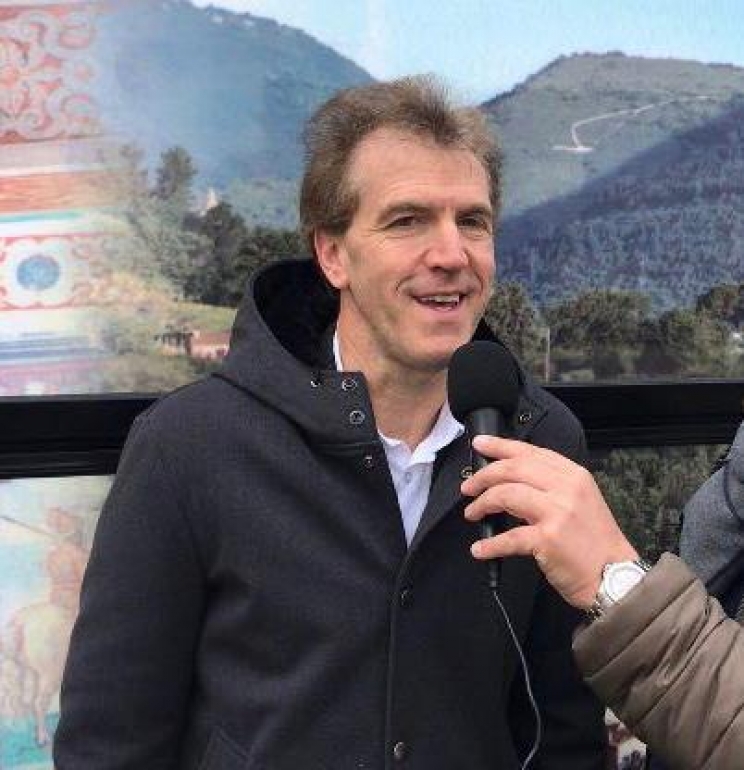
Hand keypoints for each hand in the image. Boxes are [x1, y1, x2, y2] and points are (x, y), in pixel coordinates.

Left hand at [460, 436, 638, 608]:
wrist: (615, 576)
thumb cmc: (595, 542)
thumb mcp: (580, 500)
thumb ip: (551, 484)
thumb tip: (510, 478)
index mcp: (573, 475)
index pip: (530, 452)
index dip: (500, 446)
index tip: (480, 445)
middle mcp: (566, 488)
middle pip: (512, 469)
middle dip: (483, 476)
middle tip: (468, 487)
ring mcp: (557, 512)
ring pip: (505, 495)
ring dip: (482, 504)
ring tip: (472, 513)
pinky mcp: (548, 539)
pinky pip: (509, 537)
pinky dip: (490, 543)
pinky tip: (480, 548)